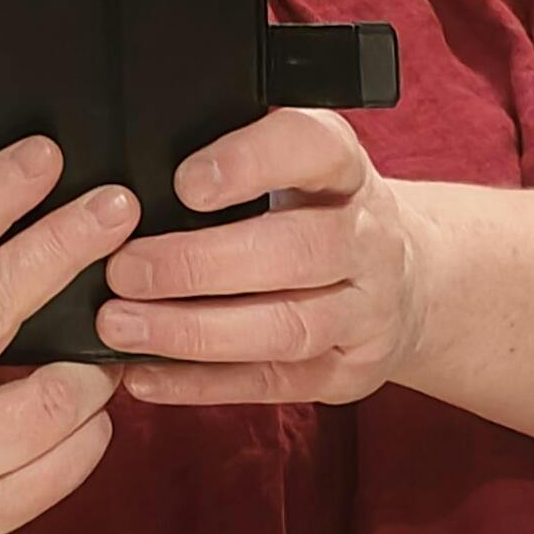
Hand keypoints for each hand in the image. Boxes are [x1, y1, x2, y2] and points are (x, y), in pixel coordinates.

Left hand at [97, 109, 429, 404]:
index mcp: (347, 173)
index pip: (316, 149)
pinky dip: (202, 383)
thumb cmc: (321, 217)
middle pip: (299, 252)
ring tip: (123, 326)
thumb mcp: (297, 171)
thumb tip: (129, 188)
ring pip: (289, 328)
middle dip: (200, 264)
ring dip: (196, 331)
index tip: (185, 183)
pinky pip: (272, 384)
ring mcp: (366, 314)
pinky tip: (146, 374)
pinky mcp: (347, 373)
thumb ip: (233, 168)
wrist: (410, 287)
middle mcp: (368, 241)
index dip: (252, 162)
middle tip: (126, 270)